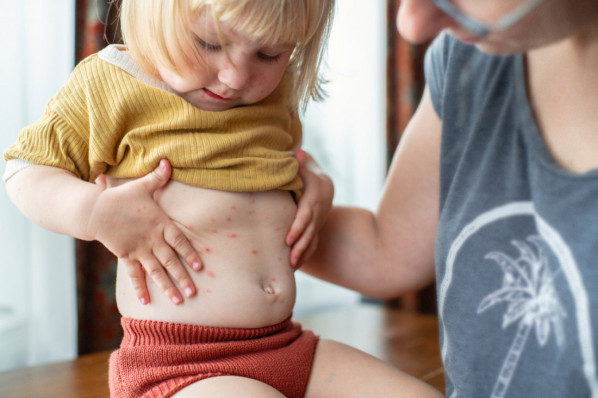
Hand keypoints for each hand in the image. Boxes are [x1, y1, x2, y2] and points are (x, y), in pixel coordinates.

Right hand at [87, 159, 202, 304]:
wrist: (95, 210)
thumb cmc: (121, 198)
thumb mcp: (141, 186)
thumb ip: (158, 177)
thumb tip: (168, 161)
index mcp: (159, 224)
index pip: (179, 241)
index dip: (189, 254)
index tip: (200, 267)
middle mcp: (151, 240)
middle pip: (170, 261)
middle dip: (182, 277)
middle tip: (193, 292)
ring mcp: (138, 250)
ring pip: (156, 271)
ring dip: (167, 286)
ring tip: (178, 301)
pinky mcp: (126, 256)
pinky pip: (134, 274)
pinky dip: (140, 287)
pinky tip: (146, 301)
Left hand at [286, 150, 333, 266]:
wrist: (321, 182)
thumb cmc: (304, 169)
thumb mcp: (303, 163)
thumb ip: (299, 162)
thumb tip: (297, 153)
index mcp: (316, 193)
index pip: (307, 213)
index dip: (298, 226)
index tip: (287, 239)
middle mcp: (320, 209)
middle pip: (311, 230)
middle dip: (300, 246)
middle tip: (289, 260)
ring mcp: (319, 220)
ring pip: (313, 239)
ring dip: (302, 254)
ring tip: (291, 268)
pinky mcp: (316, 229)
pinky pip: (313, 244)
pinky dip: (304, 255)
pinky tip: (293, 269)